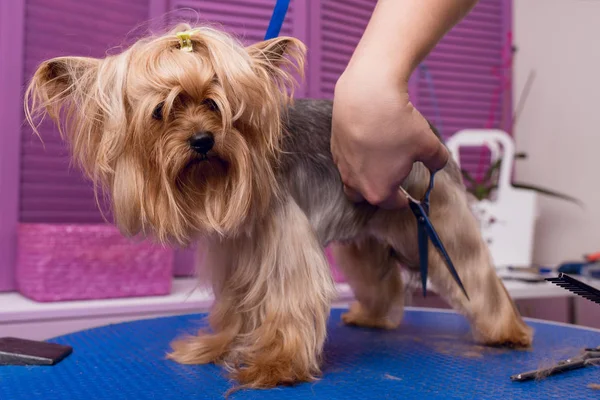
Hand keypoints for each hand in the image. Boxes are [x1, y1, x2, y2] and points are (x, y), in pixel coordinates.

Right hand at [331, 65, 448, 208]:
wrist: (366, 96)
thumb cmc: (397, 124)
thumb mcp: (429, 144)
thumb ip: (437, 160)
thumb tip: (438, 163)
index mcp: (380, 192)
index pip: (394, 204)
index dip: (407, 199)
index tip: (411, 193)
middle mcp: (356, 185)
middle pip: (369, 198)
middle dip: (382, 192)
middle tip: (394, 179)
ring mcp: (343, 168)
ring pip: (354, 183)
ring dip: (366, 178)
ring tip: (379, 162)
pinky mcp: (335, 150)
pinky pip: (346, 163)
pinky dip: (357, 159)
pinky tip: (368, 143)